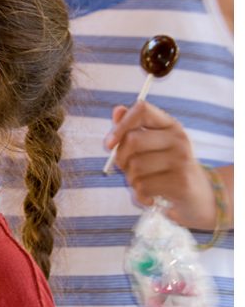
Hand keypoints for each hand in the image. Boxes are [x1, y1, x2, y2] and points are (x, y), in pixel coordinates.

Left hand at [104, 101, 215, 229]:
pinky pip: (143, 186)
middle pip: (132, 140)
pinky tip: (149, 196)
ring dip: (131, 179)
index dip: (120, 125)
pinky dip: (139, 195)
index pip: (142, 109)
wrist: (198, 197)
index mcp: (170, 125)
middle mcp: (178, 139)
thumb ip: (131, 128)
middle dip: (120, 158)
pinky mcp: (181, 182)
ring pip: (135, 166)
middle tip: (126, 169)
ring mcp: (182, 160)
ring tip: (142, 183)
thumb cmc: (165, 168)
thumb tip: (117, 110)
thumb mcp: (150, 146)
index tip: (109, 144)